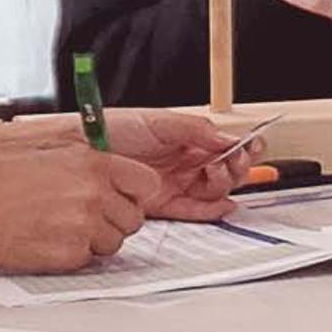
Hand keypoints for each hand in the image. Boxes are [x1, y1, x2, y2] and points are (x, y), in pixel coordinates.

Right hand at [0, 146, 154, 271]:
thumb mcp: (53, 155)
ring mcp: (86, 226)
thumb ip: (90, 165)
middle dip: (116, 221)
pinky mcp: (72, 254)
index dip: (136, 194)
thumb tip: (113, 175)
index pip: (147, 183)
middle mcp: (95, 194)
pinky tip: (51, 240)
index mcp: (94, 164)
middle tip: (88, 217)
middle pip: (134, 218)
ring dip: (96, 240)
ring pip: (115, 243)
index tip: (127, 197)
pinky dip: (75, 255)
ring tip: (63, 228)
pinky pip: (90, 259)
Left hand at [96, 108, 254, 215]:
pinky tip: (224, 206)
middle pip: (225, 171)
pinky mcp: (161, 203)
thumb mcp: (160, 121)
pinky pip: (192, 210)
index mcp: (187, 139)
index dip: (242, 148)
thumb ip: (198, 130)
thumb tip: (229, 139)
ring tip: (215, 174)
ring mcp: (174, 182)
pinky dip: (211, 210)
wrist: (80, 149)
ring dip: (224, 184)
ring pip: (213, 191)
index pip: (225, 146)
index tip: (251, 147)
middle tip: (233, 162)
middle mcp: (184, 161)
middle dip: (236, 167)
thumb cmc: (113, 129)